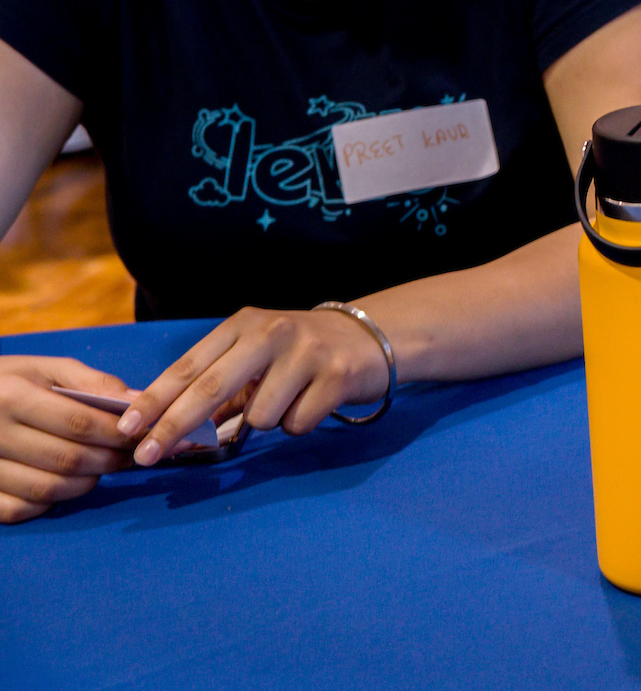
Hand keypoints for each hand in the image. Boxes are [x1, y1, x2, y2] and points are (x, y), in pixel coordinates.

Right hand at [0, 355, 135, 522]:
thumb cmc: (8, 381)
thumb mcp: (45, 369)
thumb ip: (92, 382)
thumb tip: (137, 400)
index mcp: (13, 397)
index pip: (78, 423)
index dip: (117, 433)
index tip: (142, 435)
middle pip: (67, 459)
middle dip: (108, 460)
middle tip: (129, 456)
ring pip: (47, 488)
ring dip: (85, 484)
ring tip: (101, 469)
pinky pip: (19, 508)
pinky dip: (48, 503)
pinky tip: (63, 485)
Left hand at [115, 307, 390, 466]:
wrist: (371, 336)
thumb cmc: (299, 353)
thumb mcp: (255, 357)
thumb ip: (219, 388)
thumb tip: (177, 435)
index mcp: (243, 325)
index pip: (188, 366)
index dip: (154, 400)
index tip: (127, 428)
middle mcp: (271, 332)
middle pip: (210, 388)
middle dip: (173, 427)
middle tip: (146, 457)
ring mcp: (306, 352)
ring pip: (259, 416)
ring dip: (265, 422)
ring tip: (287, 400)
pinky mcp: (336, 375)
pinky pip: (296, 424)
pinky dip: (299, 423)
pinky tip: (313, 401)